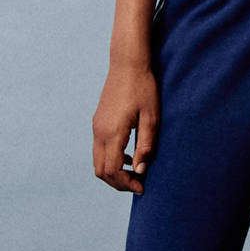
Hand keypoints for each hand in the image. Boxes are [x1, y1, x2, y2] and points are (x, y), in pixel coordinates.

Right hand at [92, 62, 159, 193]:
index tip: (142, 187)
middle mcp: (100, 132)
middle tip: (138, 184)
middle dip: (118, 183)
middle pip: (101, 171)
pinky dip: (110, 160)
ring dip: (113, 172)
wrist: (128, 63)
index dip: (127, 184)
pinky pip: (99, 149)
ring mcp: (96, 126)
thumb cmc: (144, 87)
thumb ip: (146, 145)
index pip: (113, 170)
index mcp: (113, 132)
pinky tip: (129, 155)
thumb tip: (140, 170)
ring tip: (135, 172)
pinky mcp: (98, 122)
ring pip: (97, 162)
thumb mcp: (152, 116)